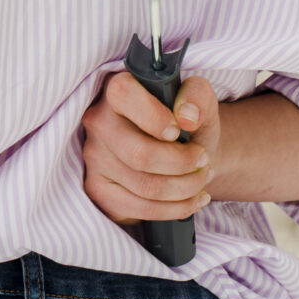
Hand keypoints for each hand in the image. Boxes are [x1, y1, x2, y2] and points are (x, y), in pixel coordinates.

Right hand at [81, 71, 220, 224]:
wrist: (183, 149)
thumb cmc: (186, 122)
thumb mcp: (199, 100)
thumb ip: (197, 95)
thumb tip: (187, 116)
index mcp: (116, 89)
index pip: (124, 96)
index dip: (154, 117)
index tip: (178, 131)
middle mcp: (98, 121)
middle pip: (140, 154)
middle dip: (183, 163)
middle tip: (204, 160)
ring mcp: (94, 158)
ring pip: (145, 186)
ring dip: (186, 187)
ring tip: (203, 178)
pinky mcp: (98, 189)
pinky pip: (139, 209)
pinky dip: (175, 208)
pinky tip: (192, 199)